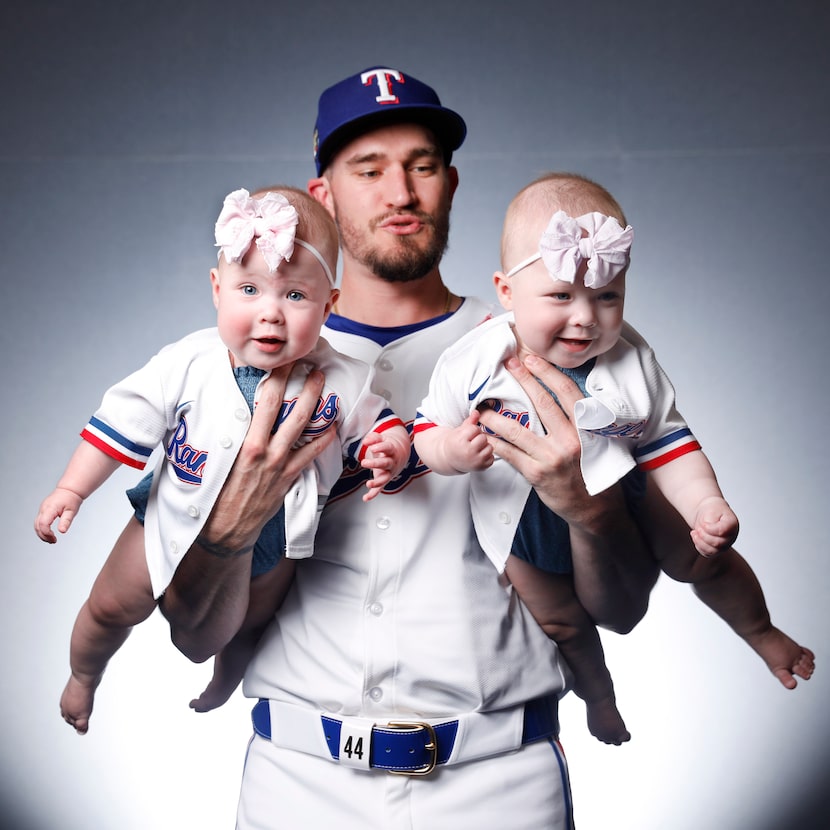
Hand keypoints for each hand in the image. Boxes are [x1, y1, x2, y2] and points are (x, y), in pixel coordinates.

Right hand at [34, 488, 82, 542]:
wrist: (69, 490)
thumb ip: (66, 521)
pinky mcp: (43, 511)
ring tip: (52, 540)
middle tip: (53, 541)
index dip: (46, 533)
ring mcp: (42, 509)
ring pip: (36, 525)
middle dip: (43, 536)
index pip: (43, 523)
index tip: (54, 538)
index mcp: (50, 508)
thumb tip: (62, 531)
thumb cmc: (71, 499)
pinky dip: (42, 529)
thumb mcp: (72, 511)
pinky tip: (49, 534)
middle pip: (37, 526)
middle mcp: (43, 509)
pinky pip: (39, 522)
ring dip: (42, 534)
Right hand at [198, 365, 336, 554]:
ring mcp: (280, 465)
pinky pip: (310, 454)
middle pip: (289, 410)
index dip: (275, 378)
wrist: (224, 528)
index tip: (281, 360)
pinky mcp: (289, 478)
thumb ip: (227, 433)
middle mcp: (265, 452)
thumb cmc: (215, 491)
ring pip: (303, 428)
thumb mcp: (215, 457)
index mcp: (245, 444)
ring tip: (323, 384)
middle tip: (311, 364)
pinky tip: (331, 425)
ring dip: (316, 404)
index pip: (263, 402)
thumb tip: (229, 404)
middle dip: (302, 384)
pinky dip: (323, 439)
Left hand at [360, 426, 409, 501]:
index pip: (387, 448)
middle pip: (385, 464)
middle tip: (364, 462)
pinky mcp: (384, 479)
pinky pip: (380, 488)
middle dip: (375, 464)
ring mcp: (389, 472)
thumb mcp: (382, 439)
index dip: (381, 448)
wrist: (400, 454)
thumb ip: (373, 438)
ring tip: (368, 484)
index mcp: (392, 450)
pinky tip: (365, 498)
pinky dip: (373, 494)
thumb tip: (366, 441)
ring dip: (377, 482)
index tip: (373, 448)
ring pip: (384, 478)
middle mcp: (392, 462)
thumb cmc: (388, 446)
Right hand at [446, 410, 493, 472]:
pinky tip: (478, 456)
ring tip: (474, 449)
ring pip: (490, 447)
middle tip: (470, 442)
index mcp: (461, 441)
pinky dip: (486, 456)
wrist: (449, 459)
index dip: (472, 431)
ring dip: (484, 447)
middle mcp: (469, 452)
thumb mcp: (459, 431)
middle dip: (478, 438)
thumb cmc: (454, 444)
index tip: (466, 436)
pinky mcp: (482, 468)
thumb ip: (470, 421)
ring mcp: (476, 461)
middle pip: (483, 438)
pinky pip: (492, 457)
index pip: (475, 429)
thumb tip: (477, 412)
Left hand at [477, 354, 594, 527]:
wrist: (595, 509)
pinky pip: (511, 454)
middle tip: (507, 365)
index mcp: (586, 429)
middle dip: (523, 380)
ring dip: (497, 416)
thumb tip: (565, 395)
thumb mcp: (599, 442)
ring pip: (518, 430)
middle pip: (542, 403)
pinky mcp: (537, 474)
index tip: (532, 360)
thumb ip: (584, 421)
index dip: (548, 373)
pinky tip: (484, 435)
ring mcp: (552, 458)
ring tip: (483, 407)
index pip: (567, 393)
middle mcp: (571, 440)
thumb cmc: (595, 472)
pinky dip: (495, 443)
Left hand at [691, 496, 738, 556]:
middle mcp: (731, 536)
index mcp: (732, 524)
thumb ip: (711, 519)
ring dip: (700, 542)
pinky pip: (707, 553)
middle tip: (698, 528)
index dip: (710, 529)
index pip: (722, 532)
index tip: (704, 524)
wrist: (710, 514)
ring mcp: (725, 544)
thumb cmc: (712, 511)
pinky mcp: (717, 549)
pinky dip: (699, 546)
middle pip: (717, 543)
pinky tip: (696, 537)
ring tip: (694, 533)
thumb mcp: (711, 510)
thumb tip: (707, 529)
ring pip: (713, 551)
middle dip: (703, 535)